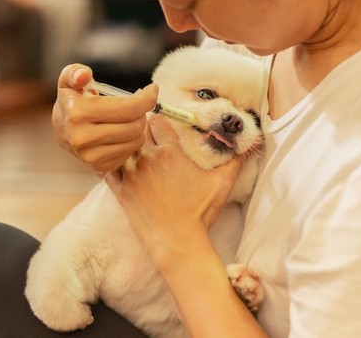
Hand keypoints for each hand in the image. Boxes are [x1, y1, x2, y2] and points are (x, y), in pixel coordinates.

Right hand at [51, 63, 158, 174]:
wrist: (62, 130)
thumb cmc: (73, 100)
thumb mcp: (69, 80)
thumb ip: (75, 72)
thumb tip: (85, 75)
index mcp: (77, 114)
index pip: (127, 108)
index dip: (147, 98)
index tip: (152, 90)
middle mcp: (82, 138)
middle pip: (134, 126)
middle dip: (142, 113)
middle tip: (138, 106)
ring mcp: (90, 156)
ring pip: (135, 141)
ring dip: (139, 128)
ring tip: (129, 119)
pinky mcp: (99, 167)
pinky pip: (129, 154)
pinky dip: (131, 143)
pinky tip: (123, 134)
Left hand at [105, 115, 244, 262]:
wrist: (178, 242)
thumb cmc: (200, 213)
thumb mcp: (221, 184)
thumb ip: (235, 161)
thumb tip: (253, 146)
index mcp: (170, 153)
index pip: (157, 121)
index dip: (157, 118)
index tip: (157, 120)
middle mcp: (148, 159)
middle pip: (136, 129)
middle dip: (138, 127)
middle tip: (139, 129)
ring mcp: (131, 174)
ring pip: (120, 146)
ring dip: (122, 143)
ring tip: (124, 144)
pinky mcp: (120, 191)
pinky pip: (107, 167)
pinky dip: (109, 162)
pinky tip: (114, 163)